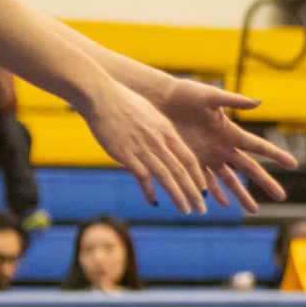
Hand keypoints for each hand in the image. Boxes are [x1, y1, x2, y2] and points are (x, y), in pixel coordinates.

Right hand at [79, 73, 213, 213]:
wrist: (101, 95)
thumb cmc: (124, 102)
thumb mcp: (150, 113)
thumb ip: (160, 130)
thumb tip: (166, 142)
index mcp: (166, 130)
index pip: (189, 158)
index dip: (198, 176)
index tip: (205, 190)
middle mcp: (158, 141)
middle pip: (182, 171)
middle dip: (194, 192)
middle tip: (202, 209)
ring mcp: (142, 148)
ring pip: (166, 177)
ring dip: (178, 196)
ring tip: (186, 211)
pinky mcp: (125, 154)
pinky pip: (142, 177)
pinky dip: (149, 191)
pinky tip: (154, 202)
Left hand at [155, 77, 297, 212]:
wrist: (162, 101)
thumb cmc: (187, 94)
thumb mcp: (210, 96)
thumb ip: (233, 100)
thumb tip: (258, 102)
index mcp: (231, 132)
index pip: (258, 147)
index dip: (276, 155)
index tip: (293, 165)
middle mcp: (223, 147)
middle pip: (249, 169)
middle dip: (265, 182)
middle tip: (281, 196)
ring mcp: (208, 156)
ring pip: (229, 181)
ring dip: (241, 195)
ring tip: (253, 210)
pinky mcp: (191, 161)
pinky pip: (206, 181)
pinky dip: (214, 193)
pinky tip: (222, 204)